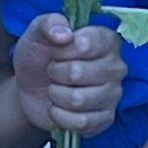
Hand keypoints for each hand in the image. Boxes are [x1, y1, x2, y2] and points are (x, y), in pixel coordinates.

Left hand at [12, 15, 124, 136]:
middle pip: (78, 73)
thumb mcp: (37, 33)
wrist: (32, 89)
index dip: (64, 49)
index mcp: (106, 40)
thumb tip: (64, 34)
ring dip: (56, 95)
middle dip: (55, 73)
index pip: (88, 43)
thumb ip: (49, 24)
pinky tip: (58, 108)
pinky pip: (81, 122)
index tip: (56, 50)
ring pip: (78, 100)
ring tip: (55, 89)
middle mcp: (116, 67)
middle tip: (53, 71)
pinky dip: (60, 116)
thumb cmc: (41, 56)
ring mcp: (113, 95)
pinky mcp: (105, 119)